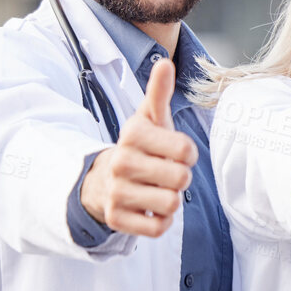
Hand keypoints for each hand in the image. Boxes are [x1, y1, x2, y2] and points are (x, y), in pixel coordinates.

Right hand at [80, 58, 197, 237]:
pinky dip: (161, 221)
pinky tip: (150, 208)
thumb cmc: (139, 147)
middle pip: (181, 179)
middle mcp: (121, 162)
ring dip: (171, 200)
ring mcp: (117, 192)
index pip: (187, 151)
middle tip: (164, 172)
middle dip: (180, 177)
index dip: (187, 153)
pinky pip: (159, 228)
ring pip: (172, 204)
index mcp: (133, 135)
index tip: (174, 151)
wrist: (103, 180)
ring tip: (156, 189)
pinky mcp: (117, 220)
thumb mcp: (148, 119)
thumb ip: (158, 93)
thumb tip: (164, 62)